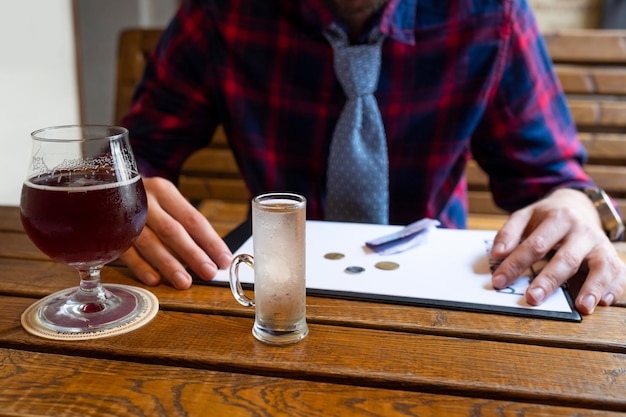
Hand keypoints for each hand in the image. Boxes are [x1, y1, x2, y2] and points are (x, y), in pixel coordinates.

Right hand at [120, 176, 232, 288]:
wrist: (103, 185)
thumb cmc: (145, 199)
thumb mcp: (165, 200)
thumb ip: (184, 223)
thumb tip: (210, 254)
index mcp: (164, 191)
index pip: (193, 219)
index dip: (210, 241)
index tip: (225, 259)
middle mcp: (145, 201)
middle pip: (173, 231)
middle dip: (192, 254)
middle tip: (209, 272)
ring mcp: (125, 217)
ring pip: (150, 243)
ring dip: (168, 264)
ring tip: (184, 282)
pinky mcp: (109, 232)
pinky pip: (126, 252)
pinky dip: (140, 267)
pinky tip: (154, 279)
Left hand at [489, 188, 625, 313]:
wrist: (579, 205)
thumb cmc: (547, 217)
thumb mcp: (525, 216)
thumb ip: (509, 233)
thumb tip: (496, 255)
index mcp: (558, 218)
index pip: (535, 244)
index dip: (516, 264)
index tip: (499, 281)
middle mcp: (582, 231)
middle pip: (565, 258)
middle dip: (548, 280)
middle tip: (532, 298)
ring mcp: (600, 244)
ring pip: (600, 266)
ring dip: (592, 287)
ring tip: (582, 307)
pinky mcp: (612, 256)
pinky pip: (619, 273)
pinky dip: (614, 288)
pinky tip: (603, 302)